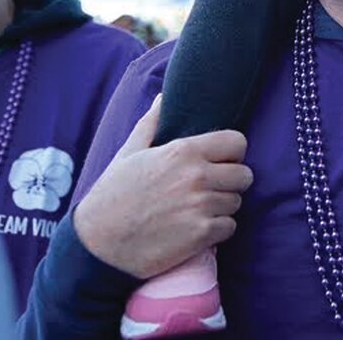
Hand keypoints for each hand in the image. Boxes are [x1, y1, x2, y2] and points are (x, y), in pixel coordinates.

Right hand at [72, 95, 252, 278]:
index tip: (220, 162)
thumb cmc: (113, 195)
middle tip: (211, 188)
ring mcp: (201, 206)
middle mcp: (197, 176)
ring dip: (222, 207)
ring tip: (199, 209)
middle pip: (244, 175)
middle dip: (231, 182)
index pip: (237, 143)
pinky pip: (229, 227)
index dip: (232, 153)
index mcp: (183, 151)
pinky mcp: (202, 235)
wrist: (98, 245)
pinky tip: (197, 228)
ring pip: (236, 202)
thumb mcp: (129, 153)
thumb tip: (162, 98)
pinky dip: (218, 230)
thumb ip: (151, 123)